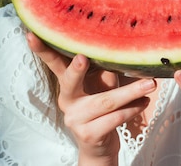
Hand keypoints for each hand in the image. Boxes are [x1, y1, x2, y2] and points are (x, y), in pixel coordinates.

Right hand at [26, 32, 156, 164]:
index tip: (31, 34)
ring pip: (104, 102)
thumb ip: (105, 68)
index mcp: (66, 83)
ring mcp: (75, 119)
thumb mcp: (102, 85)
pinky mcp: (88, 134)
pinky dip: (132, 109)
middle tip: (82, 57)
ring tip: (149, 84)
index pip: (53, 62)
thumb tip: (119, 46)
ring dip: (130, 92)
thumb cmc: (103, 107)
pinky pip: (114, 118)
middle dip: (76, 69)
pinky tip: (144, 102)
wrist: (100, 146)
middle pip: (69, 81)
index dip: (42, 49)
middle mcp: (66, 100)